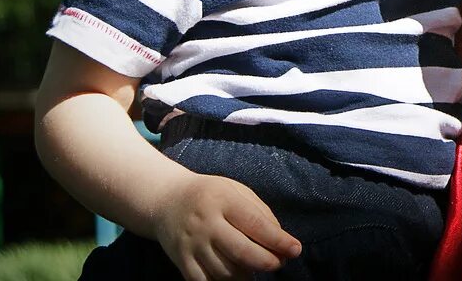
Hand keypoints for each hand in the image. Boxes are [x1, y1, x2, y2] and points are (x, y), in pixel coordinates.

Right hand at [155, 173, 301, 280]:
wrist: (166, 200)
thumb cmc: (210, 194)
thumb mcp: (236, 190)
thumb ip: (259, 211)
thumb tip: (280, 238)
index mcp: (223, 200)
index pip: (255, 223)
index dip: (277, 240)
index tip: (295, 249)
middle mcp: (207, 223)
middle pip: (241, 251)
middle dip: (266, 261)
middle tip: (279, 263)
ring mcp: (192, 245)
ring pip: (225, 271)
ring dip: (247, 275)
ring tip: (257, 268)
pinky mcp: (181, 262)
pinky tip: (237, 278)